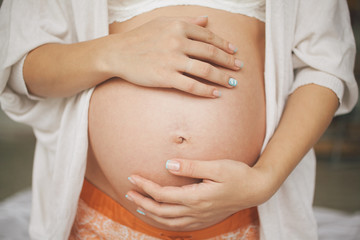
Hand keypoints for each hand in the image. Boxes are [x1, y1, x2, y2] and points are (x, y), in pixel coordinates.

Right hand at [104, 16, 242, 97]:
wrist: (118, 53)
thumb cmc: (140, 37)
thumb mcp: (163, 22)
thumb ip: (186, 21)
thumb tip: (207, 20)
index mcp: (178, 26)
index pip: (208, 37)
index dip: (224, 45)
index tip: (235, 52)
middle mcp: (177, 41)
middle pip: (211, 53)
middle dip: (228, 61)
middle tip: (240, 67)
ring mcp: (172, 60)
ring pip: (205, 70)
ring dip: (222, 77)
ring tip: (232, 83)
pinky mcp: (166, 77)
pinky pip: (192, 85)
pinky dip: (206, 90)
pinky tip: (216, 94)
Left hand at [126, 159, 273, 230]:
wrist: (256, 189)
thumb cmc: (238, 174)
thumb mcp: (216, 166)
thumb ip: (191, 166)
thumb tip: (167, 165)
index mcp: (196, 197)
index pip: (163, 194)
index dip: (145, 186)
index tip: (132, 177)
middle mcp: (196, 210)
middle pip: (161, 211)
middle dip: (142, 201)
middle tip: (128, 192)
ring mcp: (200, 216)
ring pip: (168, 222)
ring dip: (151, 214)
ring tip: (138, 205)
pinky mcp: (205, 217)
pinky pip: (179, 225)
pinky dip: (165, 222)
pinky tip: (160, 216)